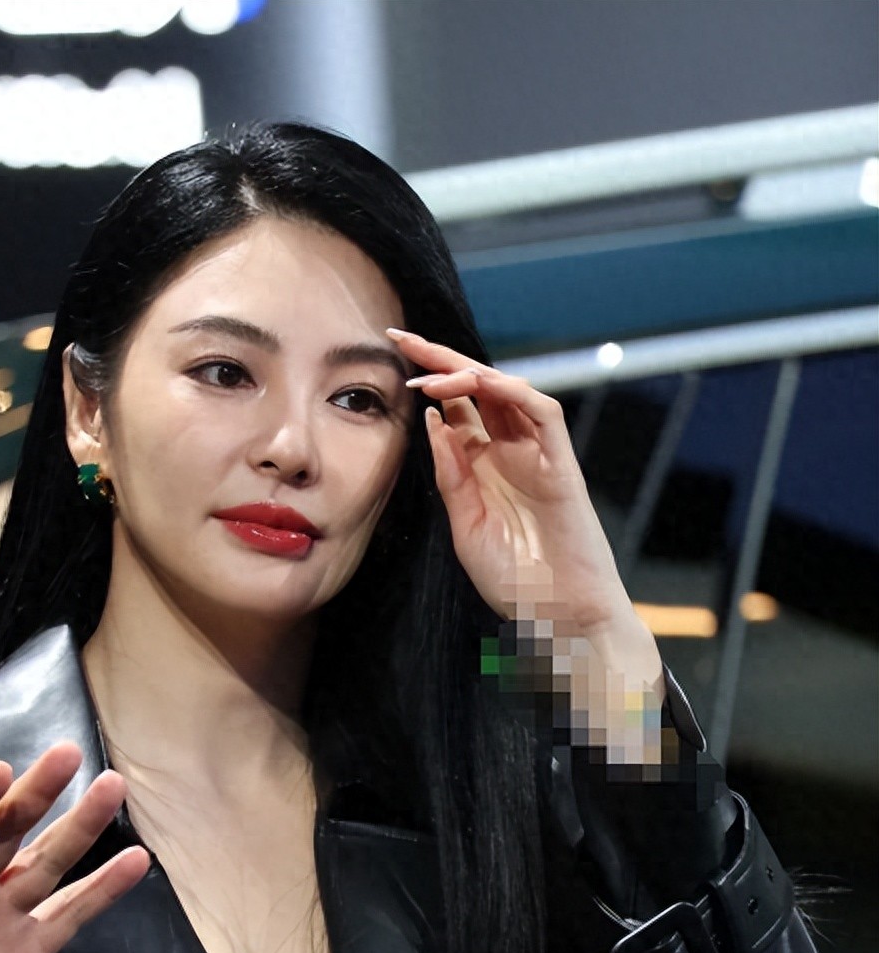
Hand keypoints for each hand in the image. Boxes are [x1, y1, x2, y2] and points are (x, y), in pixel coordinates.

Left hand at [388, 328, 659, 679]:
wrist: (559, 616)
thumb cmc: (515, 581)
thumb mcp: (465, 525)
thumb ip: (450, 474)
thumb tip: (433, 419)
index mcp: (483, 465)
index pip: (454, 407)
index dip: (426, 380)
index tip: (389, 358)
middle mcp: (510, 451)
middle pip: (476, 388)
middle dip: (440, 358)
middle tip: (401, 336)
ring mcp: (538, 455)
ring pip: (507, 391)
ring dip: (468, 373)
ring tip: (429, 372)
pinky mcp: (562, 464)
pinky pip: (543, 413)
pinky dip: (514, 391)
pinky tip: (480, 384)